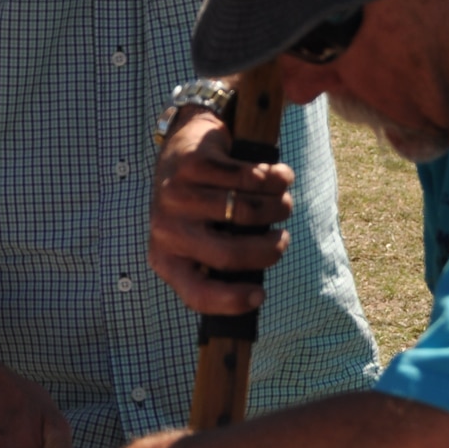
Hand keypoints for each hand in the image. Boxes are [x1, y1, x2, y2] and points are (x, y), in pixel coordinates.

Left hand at [148, 109, 293, 315]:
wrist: (182, 146)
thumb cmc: (198, 205)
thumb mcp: (198, 240)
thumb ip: (218, 265)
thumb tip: (255, 293)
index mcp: (165, 258)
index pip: (197, 293)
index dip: (232, 301)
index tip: (261, 295)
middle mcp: (165, 228)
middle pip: (230, 254)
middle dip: (270, 249)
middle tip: (282, 239)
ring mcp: (177, 194)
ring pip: (247, 212)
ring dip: (278, 208)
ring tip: (283, 204)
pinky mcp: (195, 163)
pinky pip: (251, 178)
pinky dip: (276, 179)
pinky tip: (282, 178)